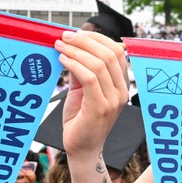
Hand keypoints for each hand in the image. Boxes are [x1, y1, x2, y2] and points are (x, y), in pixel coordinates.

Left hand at [56, 30, 127, 158]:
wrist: (81, 149)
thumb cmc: (81, 120)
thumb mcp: (82, 91)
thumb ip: (81, 70)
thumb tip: (72, 47)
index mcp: (121, 85)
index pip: (117, 52)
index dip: (97, 38)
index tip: (76, 33)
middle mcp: (122, 92)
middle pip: (109, 54)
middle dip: (85, 41)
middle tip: (65, 36)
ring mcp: (113, 100)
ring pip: (99, 64)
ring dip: (76, 51)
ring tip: (60, 46)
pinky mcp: (100, 108)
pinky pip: (89, 78)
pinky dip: (74, 65)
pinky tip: (63, 60)